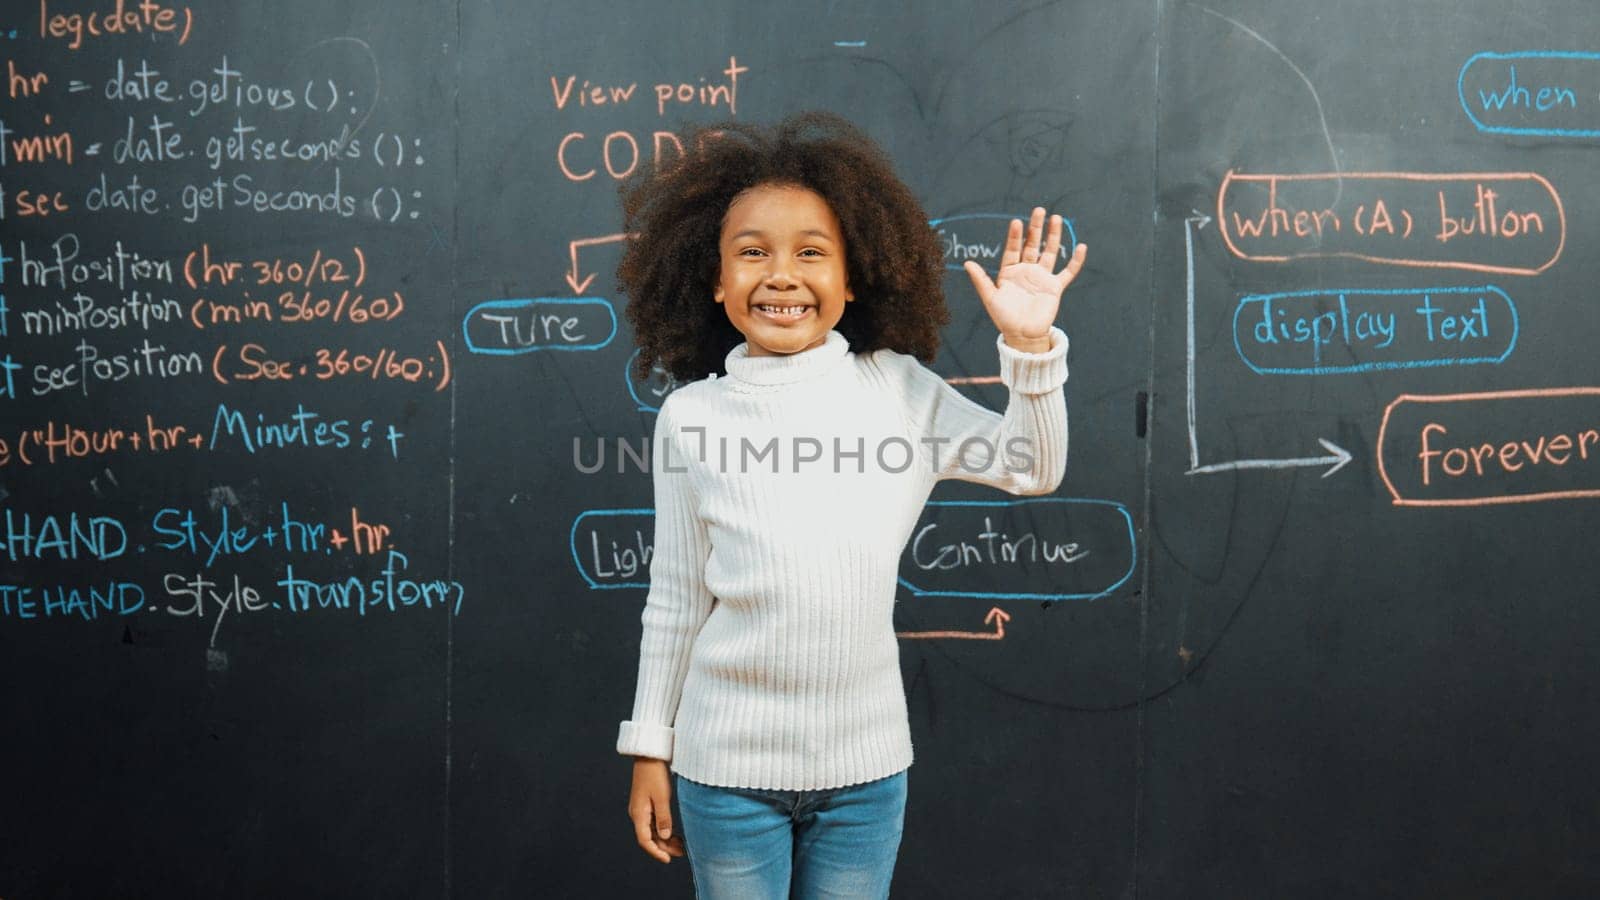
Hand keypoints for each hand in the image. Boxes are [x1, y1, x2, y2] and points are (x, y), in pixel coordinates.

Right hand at [628, 758, 684, 863]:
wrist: (649, 754)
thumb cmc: (654, 773)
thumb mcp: (662, 797)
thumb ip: (663, 818)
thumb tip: (664, 837)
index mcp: (638, 814)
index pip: (645, 840)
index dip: (656, 852)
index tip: (668, 859)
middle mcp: (637, 813)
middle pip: (649, 837)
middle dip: (663, 847)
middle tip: (681, 852)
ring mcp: (642, 808)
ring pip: (652, 830)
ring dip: (665, 839)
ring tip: (681, 845)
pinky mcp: (647, 803)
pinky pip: (654, 822)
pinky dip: (664, 829)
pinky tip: (674, 833)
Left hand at [963, 207, 1086, 351]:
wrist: (1022, 335)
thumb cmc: (1004, 318)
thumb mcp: (990, 298)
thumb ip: (981, 280)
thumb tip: (967, 263)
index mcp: (1010, 272)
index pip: (1013, 249)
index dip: (1015, 237)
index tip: (1017, 222)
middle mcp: (1027, 271)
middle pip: (1032, 245)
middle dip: (1036, 228)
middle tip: (1039, 210)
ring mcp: (1042, 278)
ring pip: (1050, 252)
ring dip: (1053, 236)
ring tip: (1056, 218)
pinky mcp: (1055, 287)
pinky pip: (1068, 272)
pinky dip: (1076, 261)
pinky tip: (1082, 247)